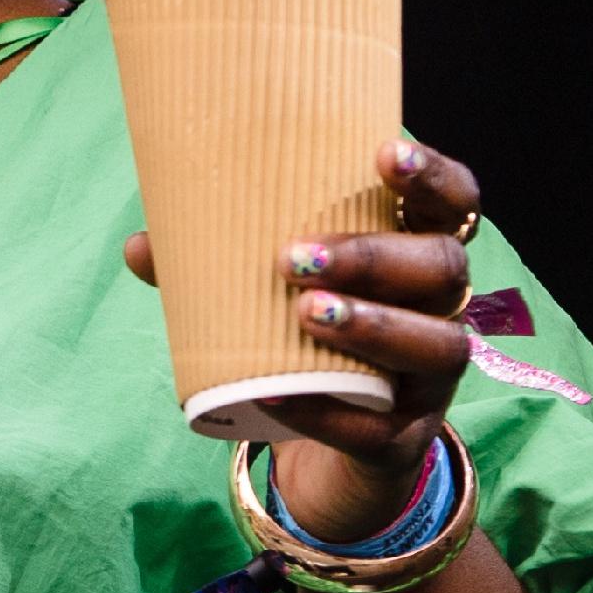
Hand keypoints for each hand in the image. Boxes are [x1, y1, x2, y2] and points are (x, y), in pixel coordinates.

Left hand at [124, 136, 484, 540]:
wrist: (326, 438)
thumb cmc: (301, 335)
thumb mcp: (264, 290)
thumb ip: (211, 264)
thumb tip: (140, 245)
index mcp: (415, 253)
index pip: (452, 203)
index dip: (430, 176)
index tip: (382, 154)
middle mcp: (441, 309)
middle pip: (441, 269)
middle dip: (372, 258)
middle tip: (294, 257)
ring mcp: (432, 378)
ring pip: (437, 345)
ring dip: (372, 326)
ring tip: (305, 313)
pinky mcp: (406, 438)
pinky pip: (381, 428)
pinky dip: (330, 412)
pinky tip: (284, 393)